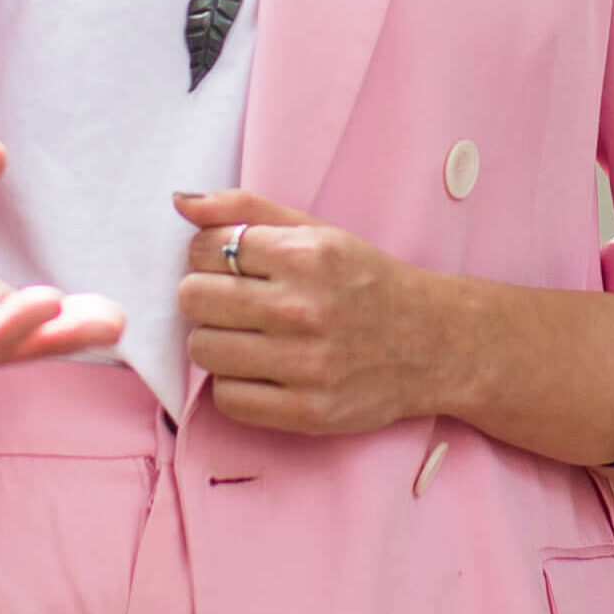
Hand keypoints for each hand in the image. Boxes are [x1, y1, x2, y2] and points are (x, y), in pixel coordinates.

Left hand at [170, 191, 454, 438]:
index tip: (230, 266)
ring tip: (249, 337)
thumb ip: (248, 210)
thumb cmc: (365, 283)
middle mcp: (304, 308)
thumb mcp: (317, 233)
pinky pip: (226, 398)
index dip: (207, 254)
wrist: (432, 343)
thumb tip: (181, 202)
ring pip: (203, 349)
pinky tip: (262, 371)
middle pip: (194, 298)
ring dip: (217, 342)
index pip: (205, 247)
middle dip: (205, 296)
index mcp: (306, 255)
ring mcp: (305, 364)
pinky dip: (235, 385)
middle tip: (235, 302)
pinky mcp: (307, 411)